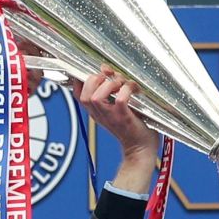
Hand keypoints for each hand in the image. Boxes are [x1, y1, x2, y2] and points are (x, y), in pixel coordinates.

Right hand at [76, 67, 158, 192]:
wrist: (141, 148)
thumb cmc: (131, 126)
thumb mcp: (115, 107)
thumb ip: (111, 89)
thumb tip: (106, 69)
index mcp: (95, 111)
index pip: (78, 93)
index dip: (83, 79)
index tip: (96, 73)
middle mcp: (99, 114)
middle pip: (84, 93)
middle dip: (97, 80)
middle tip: (111, 80)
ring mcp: (110, 116)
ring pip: (96, 96)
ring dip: (111, 84)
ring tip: (122, 84)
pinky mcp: (123, 118)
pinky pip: (120, 99)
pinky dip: (127, 89)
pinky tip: (133, 89)